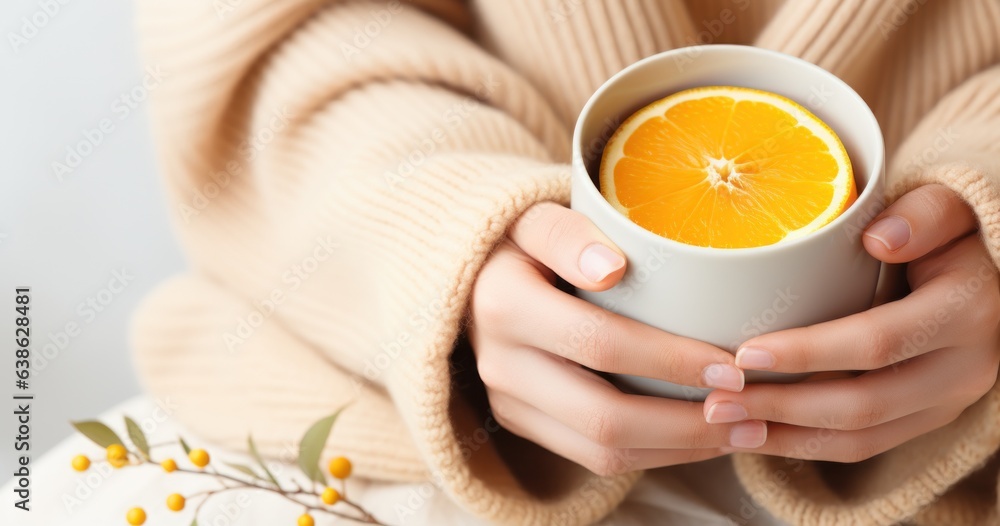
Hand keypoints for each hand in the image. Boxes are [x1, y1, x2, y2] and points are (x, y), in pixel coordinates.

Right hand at [469, 202, 763, 475]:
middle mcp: (500, 364)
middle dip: (686, 423)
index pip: (599, 343)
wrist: (474, 276)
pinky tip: (698, 436)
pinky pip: (592, 458)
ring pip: (601, 452)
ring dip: (678, 449)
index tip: (731, 363)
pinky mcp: (523, 423)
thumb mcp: (537, 218)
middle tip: (749, 411)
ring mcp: (509, 402)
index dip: (670, 360)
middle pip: (603, 416)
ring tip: (739, 432)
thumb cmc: (523, 241)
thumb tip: (609, 267)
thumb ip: (568, 234)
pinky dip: (653, 455)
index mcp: (505, 305)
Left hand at [705, 184, 999, 461]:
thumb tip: (878, 239)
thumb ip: (922, 215)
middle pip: (863, 405)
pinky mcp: (925, 419)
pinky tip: (756, 434)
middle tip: (716, 404)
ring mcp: (945, 403)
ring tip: (724, 425)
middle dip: (782, 408)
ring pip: (861, 438)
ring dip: (785, 438)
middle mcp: (963, 369)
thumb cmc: (950, 233)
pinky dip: (805, 445)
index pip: (876, 342)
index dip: (808, 353)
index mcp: (964, 313)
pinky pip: (863, 446)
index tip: (744, 355)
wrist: (985, 279)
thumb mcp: (947, 209)